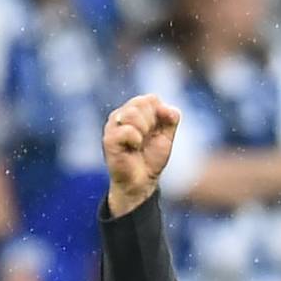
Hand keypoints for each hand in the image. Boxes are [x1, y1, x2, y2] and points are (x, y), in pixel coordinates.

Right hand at [103, 94, 181, 215]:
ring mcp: (112, 126)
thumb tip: (166, 108)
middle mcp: (121, 115)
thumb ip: (170, 118)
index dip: (160, 114)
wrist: (142, 181)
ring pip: (132, 113)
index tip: (158, 130)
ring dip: (144, 130)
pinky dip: (136, 139)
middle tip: (147, 138)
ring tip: (140, 143)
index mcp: (134, 111)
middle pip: (141, 103)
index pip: (150, 99)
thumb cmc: (151, 157)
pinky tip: (134, 147)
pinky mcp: (109, 140)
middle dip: (152, 122)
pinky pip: (127, 130)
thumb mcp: (166, 135)